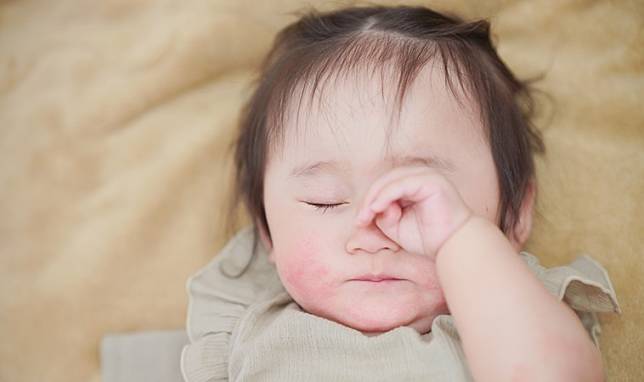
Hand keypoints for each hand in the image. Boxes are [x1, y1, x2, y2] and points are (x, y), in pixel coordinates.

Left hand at [355, 166, 472, 259]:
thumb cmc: (427, 238)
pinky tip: (377, 209)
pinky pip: (400, 184)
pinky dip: (385, 196)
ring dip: (375, 198)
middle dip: (369, 199)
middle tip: (360, 220)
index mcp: (413, 184)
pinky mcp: (431, 181)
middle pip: (385, 180)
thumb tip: (372, 206)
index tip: (360, 222)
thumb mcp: (395, 225)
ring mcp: (427, 176)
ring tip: (366, 216)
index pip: (384, 185)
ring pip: (391, 180)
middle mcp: (420, 176)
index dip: (369, 201)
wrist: (451, 247)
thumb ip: (381, 214)